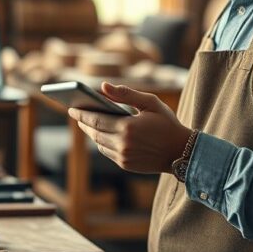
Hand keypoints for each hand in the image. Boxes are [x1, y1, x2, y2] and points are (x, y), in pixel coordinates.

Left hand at [68, 82, 191, 173]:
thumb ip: (125, 93)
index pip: (95, 119)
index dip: (81, 113)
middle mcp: (123, 144)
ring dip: (91, 132)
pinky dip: (101, 142)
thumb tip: (102, 86)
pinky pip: (107, 152)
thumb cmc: (167, 123)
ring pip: (99, 143)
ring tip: (87, 123)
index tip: (70, 107)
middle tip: (76, 113)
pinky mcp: (126, 165)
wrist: (182, 152)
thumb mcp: (150, 102)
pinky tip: (101, 134)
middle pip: (94, 132)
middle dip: (83, 122)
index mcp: (127, 127)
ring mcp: (123, 157)